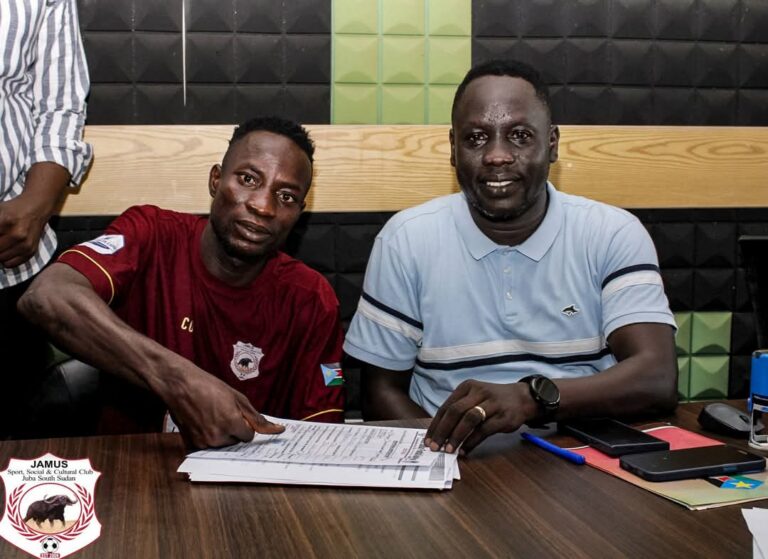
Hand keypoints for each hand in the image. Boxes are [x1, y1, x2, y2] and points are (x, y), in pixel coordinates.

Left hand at [0, 195, 49, 267]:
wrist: (35, 209)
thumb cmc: (11, 210)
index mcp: (6, 221)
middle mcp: (17, 234)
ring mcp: (25, 244)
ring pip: (0, 259)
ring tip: (0, 244)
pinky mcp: (31, 251)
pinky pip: (10, 264)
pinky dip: (4, 259)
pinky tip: (5, 250)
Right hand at [163, 366, 284, 448]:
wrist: (179, 385)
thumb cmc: (208, 387)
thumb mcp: (237, 398)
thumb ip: (257, 418)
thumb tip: (278, 430)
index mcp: (231, 424)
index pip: (248, 437)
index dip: (244, 425)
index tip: (235, 414)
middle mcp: (218, 437)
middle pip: (236, 442)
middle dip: (233, 431)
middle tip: (220, 413)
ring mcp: (203, 443)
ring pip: (222, 445)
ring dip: (221, 435)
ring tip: (210, 416)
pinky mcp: (192, 445)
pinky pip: (208, 447)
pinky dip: (207, 438)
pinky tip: (201, 423)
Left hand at [424, 380, 536, 454]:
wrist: (523, 398)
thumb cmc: (493, 400)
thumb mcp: (475, 397)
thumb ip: (459, 410)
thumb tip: (440, 432)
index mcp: (467, 387)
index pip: (446, 406)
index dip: (436, 424)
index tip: (428, 439)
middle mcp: (478, 392)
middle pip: (455, 411)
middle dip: (442, 431)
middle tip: (435, 447)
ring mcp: (492, 403)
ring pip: (469, 419)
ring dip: (456, 436)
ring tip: (449, 450)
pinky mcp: (503, 416)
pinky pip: (484, 430)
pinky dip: (472, 441)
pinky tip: (465, 450)